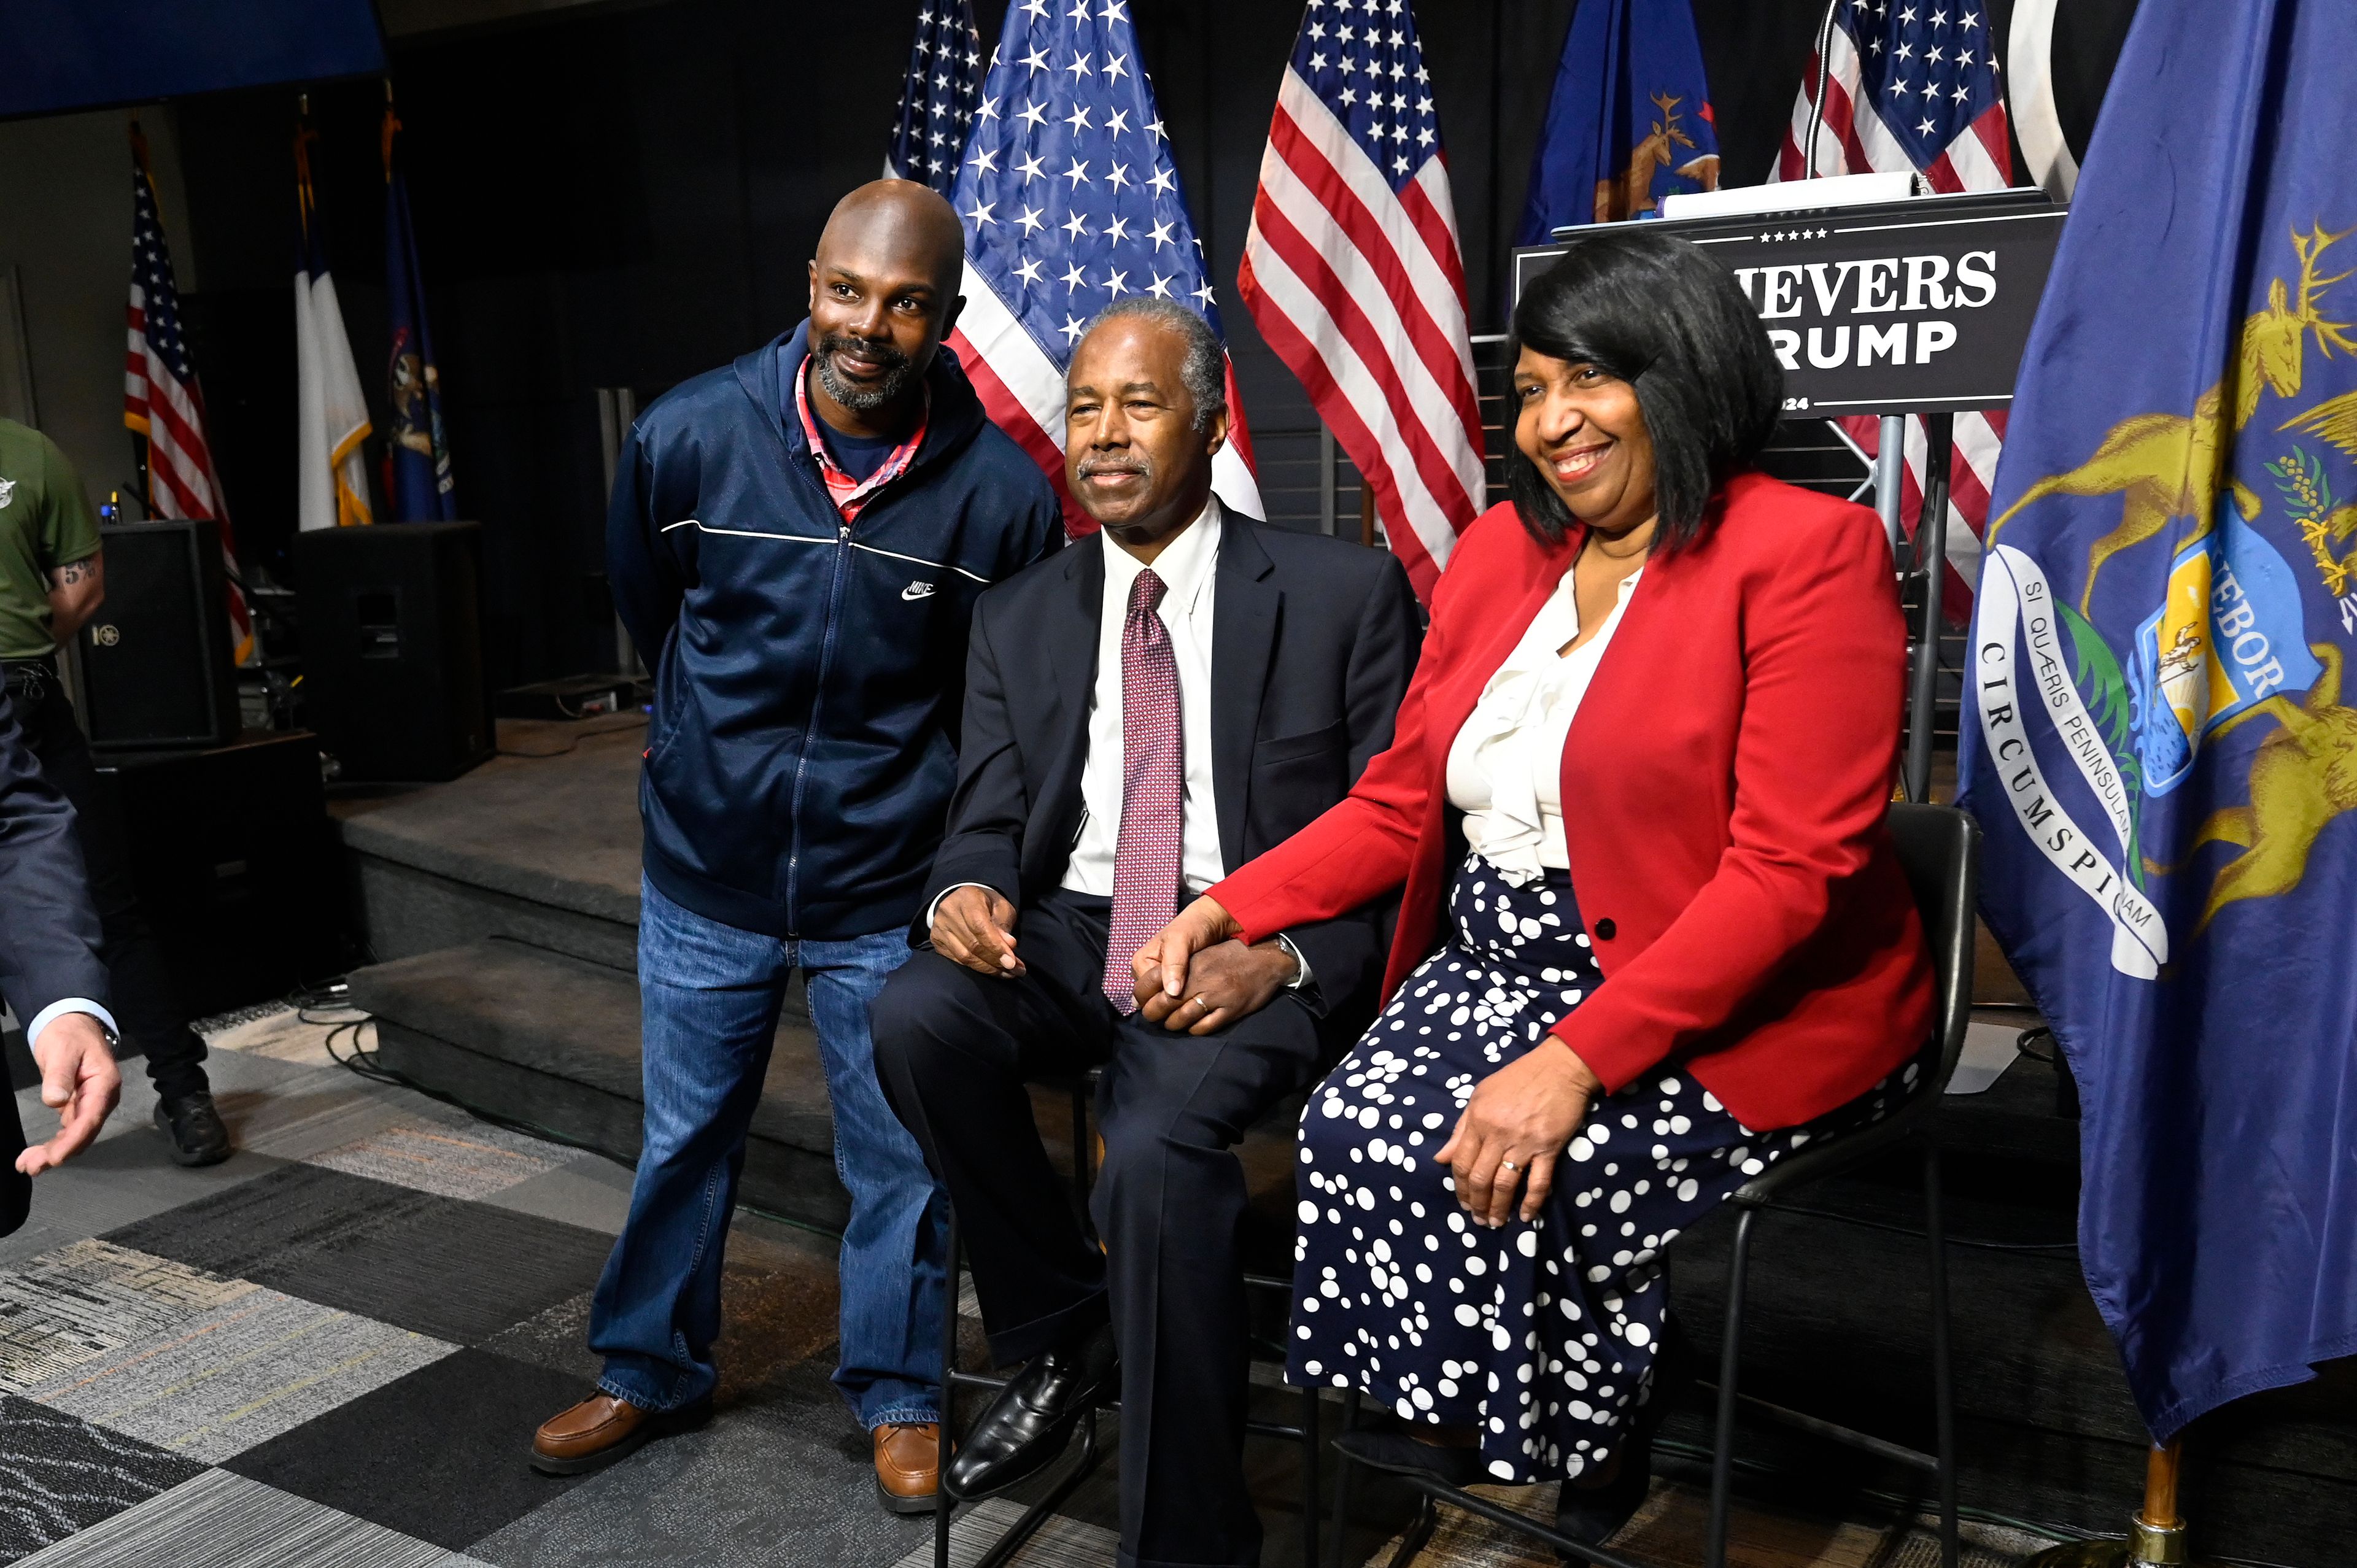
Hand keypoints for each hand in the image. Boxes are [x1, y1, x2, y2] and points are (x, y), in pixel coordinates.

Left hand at [17, 1013, 120, 1175]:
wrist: (71, 1024)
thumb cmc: (69, 1034)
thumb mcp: (62, 1050)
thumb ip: (60, 1075)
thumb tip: (55, 1101)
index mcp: (104, 1084)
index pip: (91, 1119)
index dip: (73, 1141)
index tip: (54, 1158)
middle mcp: (102, 1099)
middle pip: (84, 1133)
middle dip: (60, 1153)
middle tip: (30, 1167)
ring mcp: (91, 1104)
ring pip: (76, 1136)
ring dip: (55, 1152)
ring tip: (27, 1165)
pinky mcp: (79, 1106)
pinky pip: (69, 1130)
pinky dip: (55, 1144)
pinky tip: (38, 1155)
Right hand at [930, 886, 1024, 977]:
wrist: (962, 900)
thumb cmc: (986, 904)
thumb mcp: (1001, 907)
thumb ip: (1003, 925)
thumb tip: (1009, 946)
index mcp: (967, 898)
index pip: (980, 927)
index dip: (996, 947)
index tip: (1012, 962)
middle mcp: (949, 912)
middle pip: (973, 944)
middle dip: (996, 961)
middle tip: (1015, 970)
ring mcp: (939, 927)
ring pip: (964, 956)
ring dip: (988, 968)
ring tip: (1006, 973)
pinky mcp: (937, 941)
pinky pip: (957, 960)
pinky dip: (976, 968)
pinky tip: (991, 970)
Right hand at [1129, 896, 1242, 1008]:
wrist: (1211, 922)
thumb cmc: (1192, 927)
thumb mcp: (1180, 940)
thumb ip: (1174, 964)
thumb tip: (1171, 993)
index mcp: (1139, 963)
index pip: (1146, 993)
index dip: (1164, 997)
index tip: (1184, 994)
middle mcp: (1145, 973)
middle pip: (1153, 999)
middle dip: (1171, 1000)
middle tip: (1193, 995)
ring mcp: (1159, 978)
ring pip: (1164, 1000)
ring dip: (1178, 1001)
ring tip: (1196, 995)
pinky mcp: (1173, 982)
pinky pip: (1174, 997)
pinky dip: (1185, 998)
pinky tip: (1196, 995)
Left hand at [1135, 939, 1296, 1033]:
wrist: (1267, 958)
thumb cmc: (1231, 954)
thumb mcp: (1203, 953)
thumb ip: (1180, 966)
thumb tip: (1153, 982)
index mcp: (1191, 963)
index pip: (1152, 981)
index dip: (1141, 994)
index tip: (1141, 1000)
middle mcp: (1201, 980)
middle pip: (1163, 1004)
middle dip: (1152, 1013)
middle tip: (1152, 1016)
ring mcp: (1217, 996)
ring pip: (1181, 1019)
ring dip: (1171, 1024)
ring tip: (1170, 1023)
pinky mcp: (1231, 1010)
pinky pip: (1204, 1027)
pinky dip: (1193, 1029)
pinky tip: (1192, 1026)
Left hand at [1436, 1043, 1602, 1228]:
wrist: (1559, 1067)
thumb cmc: (1518, 1078)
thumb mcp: (1480, 1096)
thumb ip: (1461, 1129)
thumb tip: (1441, 1158)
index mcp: (1478, 1120)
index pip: (1461, 1162)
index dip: (1459, 1187)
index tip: (1462, 1202)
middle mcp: (1497, 1133)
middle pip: (1480, 1178)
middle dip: (1476, 1203)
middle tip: (1477, 1219)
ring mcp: (1524, 1142)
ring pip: (1504, 1184)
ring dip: (1498, 1208)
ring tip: (1495, 1222)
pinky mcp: (1549, 1147)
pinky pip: (1538, 1182)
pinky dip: (1531, 1202)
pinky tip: (1524, 1216)